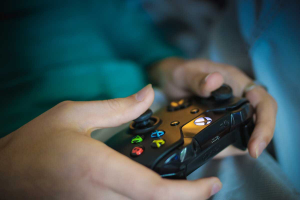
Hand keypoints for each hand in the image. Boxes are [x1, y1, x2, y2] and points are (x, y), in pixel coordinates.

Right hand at [0, 85, 221, 199]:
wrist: (6, 173)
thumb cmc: (36, 143)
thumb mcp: (74, 113)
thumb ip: (118, 107)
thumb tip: (149, 94)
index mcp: (98, 168)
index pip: (153, 189)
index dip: (188, 193)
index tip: (212, 184)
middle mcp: (98, 196)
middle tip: (202, 187)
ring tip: (183, 188)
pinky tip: (151, 192)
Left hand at [151, 58, 276, 158]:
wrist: (170, 82)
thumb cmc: (181, 73)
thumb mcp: (185, 74)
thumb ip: (197, 78)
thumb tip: (215, 80)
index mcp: (236, 82)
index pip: (262, 101)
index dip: (266, 121)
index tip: (256, 140)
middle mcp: (238, 98)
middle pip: (261, 118)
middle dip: (260, 136)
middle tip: (252, 152)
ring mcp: (230, 112)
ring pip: (246, 131)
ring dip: (239, 144)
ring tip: (219, 152)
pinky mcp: (221, 123)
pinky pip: (229, 137)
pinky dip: (224, 146)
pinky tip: (212, 151)